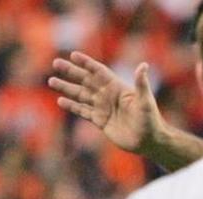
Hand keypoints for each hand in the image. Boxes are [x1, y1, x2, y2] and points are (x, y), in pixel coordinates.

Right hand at [49, 51, 163, 153]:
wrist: (149, 141)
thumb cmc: (151, 120)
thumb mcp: (145, 101)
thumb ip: (141, 83)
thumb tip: (144, 65)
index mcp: (118, 88)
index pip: (99, 72)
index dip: (87, 63)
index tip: (72, 55)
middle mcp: (108, 96)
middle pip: (86, 80)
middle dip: (71, 72)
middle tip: (56, 63)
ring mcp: (103, 108)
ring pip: (81, 95)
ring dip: (67, 87)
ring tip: (52, 81)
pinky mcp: (100, 121)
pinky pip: (83, 111)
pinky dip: (72, 106)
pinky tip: (61, 100)